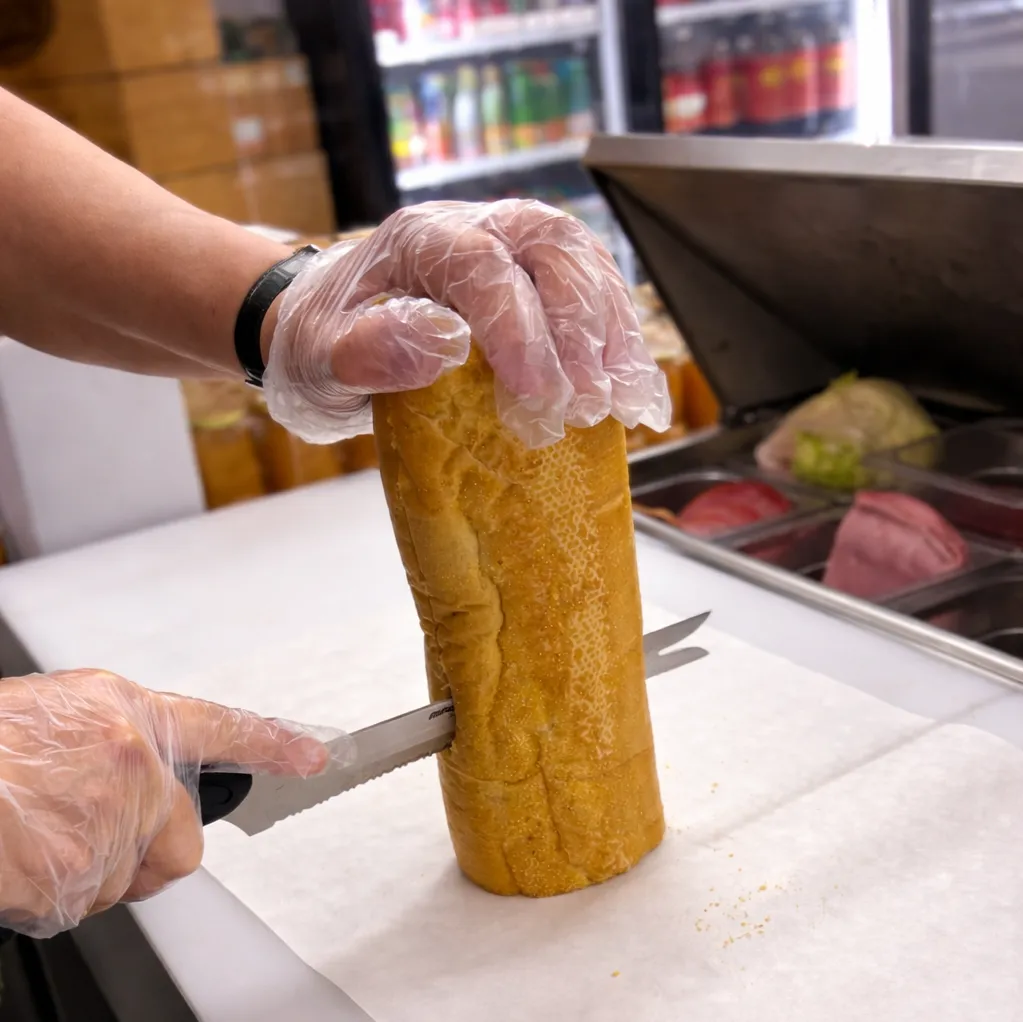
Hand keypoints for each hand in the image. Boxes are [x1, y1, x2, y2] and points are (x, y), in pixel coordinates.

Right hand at [0, 669, 347, 937]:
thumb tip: (142, 775)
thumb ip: (114, 742)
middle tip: (82, 836)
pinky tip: (14, 860)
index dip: (274, 744)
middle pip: (181, 845)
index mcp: (126, 712)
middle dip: (144, 857)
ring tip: (28, 833)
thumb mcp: (55, 715)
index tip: (315, 757)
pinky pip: (77, 908)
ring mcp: (107, 819)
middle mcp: (131, 761)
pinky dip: (44, 898)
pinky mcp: (75, 874)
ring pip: (122, 883)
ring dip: (81, 876)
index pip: (222, 726)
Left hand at [263, 200, 670, 448]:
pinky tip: (636, 390)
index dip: (518, 326)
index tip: (536, 391)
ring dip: (613, 334)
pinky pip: (595, 293)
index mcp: (419, 239)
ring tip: (626, 400)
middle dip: (579, 328)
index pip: (482, 265)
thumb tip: (442, 345)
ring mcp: (514, 249)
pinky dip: (622, 342)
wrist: (330, 333)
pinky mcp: (540, 281)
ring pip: (585, 264)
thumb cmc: (322, 344)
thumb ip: (366, 351)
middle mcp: (476, 228)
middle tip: (588, 402)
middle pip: (551, 250)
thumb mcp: (320, 357)